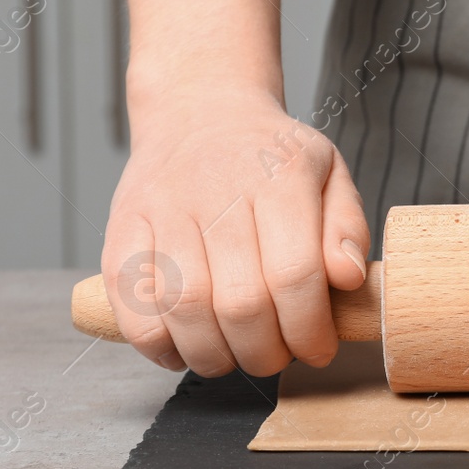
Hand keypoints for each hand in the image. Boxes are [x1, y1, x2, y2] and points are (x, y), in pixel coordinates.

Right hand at [101, 89, 369, 376]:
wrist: (199, 110)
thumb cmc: (271, 154)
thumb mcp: (329, 172)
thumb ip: (346, 227)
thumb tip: (348, 279)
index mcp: (279, 177)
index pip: (295, 273)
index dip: (308, 327)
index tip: (319, 349)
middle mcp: (217, 191)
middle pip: (240, 302)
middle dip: (266, 351)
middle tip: (278, 357)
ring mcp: (163, 210)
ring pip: (185, 309)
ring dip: (215, 355)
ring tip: (236, 357)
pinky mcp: (120, 229)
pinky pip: (131, 304)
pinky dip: (156, 344)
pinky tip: (184, 349)